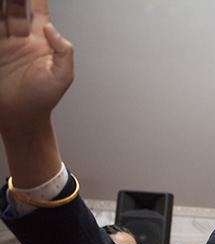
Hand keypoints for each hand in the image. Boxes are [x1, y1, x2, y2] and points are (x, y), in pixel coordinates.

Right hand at [0, 0, 73, 132]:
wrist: (22, 117)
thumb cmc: (44, 100)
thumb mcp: (63, 76)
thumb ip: (63, 51)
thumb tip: (52, 28)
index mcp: (42, 43)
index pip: (39, 12)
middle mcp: (22, 40)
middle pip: (14, 9)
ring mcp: (5, 45)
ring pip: (0, 16)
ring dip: (0, 5)